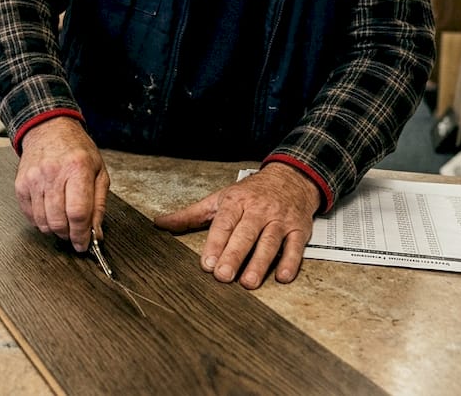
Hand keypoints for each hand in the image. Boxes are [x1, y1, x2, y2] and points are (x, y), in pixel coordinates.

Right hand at [17, 116, 108, 251]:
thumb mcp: (99, 172)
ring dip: (54, 230)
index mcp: (78, 169)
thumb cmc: (76, 150)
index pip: (78, 212)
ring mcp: (34, 179)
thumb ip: (99, 205)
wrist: (49, 130)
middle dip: (68, 235)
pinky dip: (40, 221)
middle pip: (59, 221)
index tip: (83, 244)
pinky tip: (49, 213)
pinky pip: (29, 215)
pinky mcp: (21, 184)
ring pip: (43, 221)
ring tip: (63, 223)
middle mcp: (54, 173)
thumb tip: (95, 234)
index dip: (81, 235)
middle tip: (74, 234)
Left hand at [153, 162, 319, 288]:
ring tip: (248, 282)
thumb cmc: (251, 193)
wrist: (290, 178)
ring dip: (260, 263)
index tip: (206, 263)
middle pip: (246, 234)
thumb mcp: (219, 199)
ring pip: (270, 242)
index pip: (224, 224)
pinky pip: (296, 246)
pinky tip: (282, 277)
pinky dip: (290, 262)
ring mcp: (280, 220)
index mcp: (237, 202)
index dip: (215, 243)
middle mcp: (259, 210)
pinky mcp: (299, 229)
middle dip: (234, 255)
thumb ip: (191, 215)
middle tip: (223, 276)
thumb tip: (160, 223)